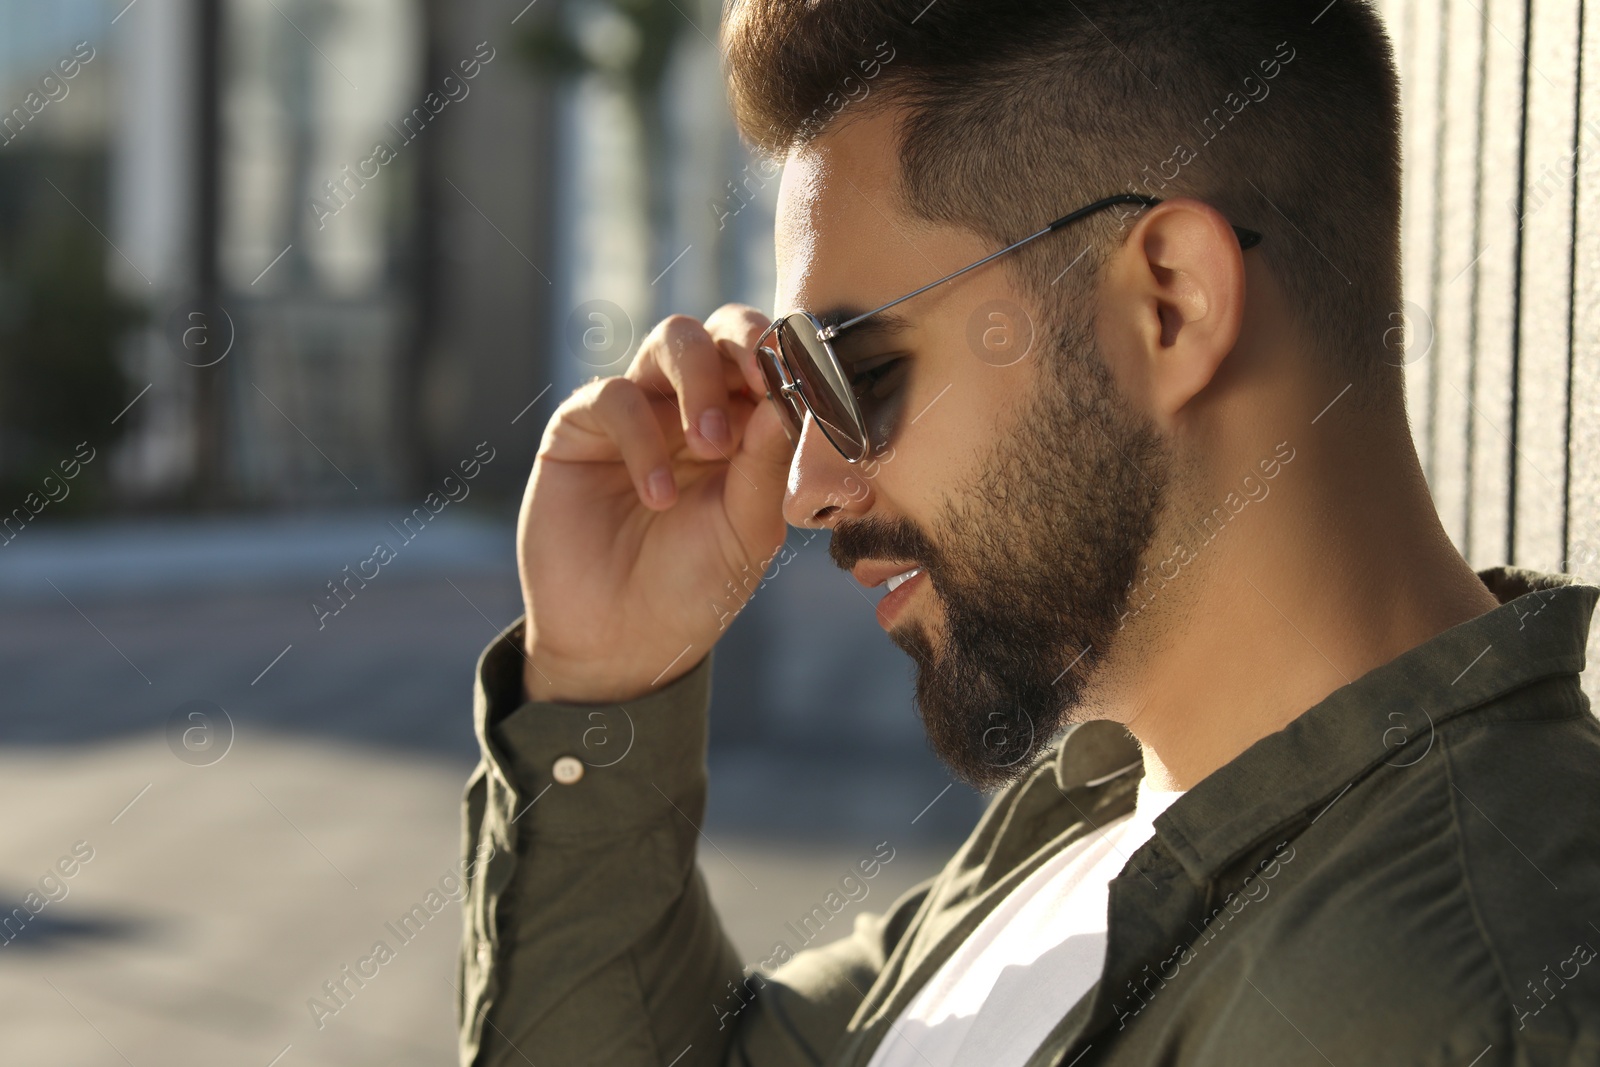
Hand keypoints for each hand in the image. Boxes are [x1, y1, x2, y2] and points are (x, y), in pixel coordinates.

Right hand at [516, 304, 795, 702]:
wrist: (620, 642)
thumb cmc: (694, 587)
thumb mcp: (747, 530)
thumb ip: (766, 465)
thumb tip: (787, 398)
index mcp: (744, 426)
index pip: (770, 361)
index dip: (789, 358)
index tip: (807, 379)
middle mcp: (691, 406)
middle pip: (721, 330)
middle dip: (746, 345)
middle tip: (762, 380)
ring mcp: (638, 411)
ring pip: (671, 340)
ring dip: (699, 382)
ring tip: (709, 447)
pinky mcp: (581, 428)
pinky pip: (614, 396)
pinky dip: (643, 439)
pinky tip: (660, 496)